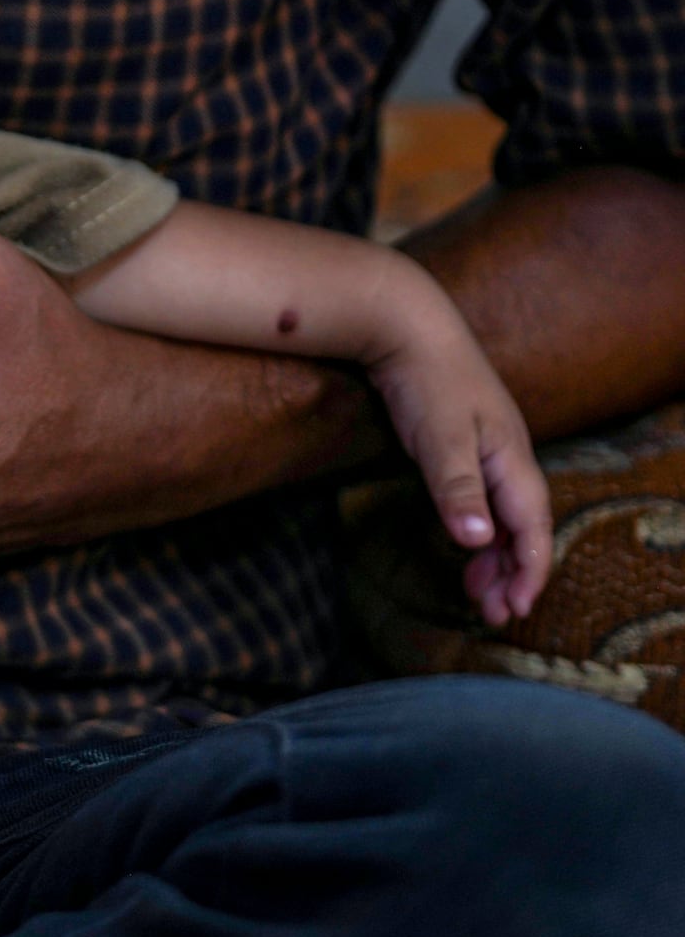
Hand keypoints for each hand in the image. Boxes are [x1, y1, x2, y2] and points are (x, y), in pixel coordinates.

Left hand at [369, 317, 552, 626]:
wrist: (404, 323)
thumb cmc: (425, 379)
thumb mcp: (440, 439)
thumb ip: (457, 490)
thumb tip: (477, 542)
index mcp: (512, 458)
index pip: (533, 526)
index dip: (529, 570)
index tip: (515, 608)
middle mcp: (508, 456)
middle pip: (523, 527)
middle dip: (513, 573)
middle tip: (493, 613)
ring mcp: (487, 449)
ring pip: (502, 515)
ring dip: (494, 556)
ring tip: (477, 594)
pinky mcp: (463, 442)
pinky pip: (482, 499)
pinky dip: (477, 529)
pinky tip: (464, 545)